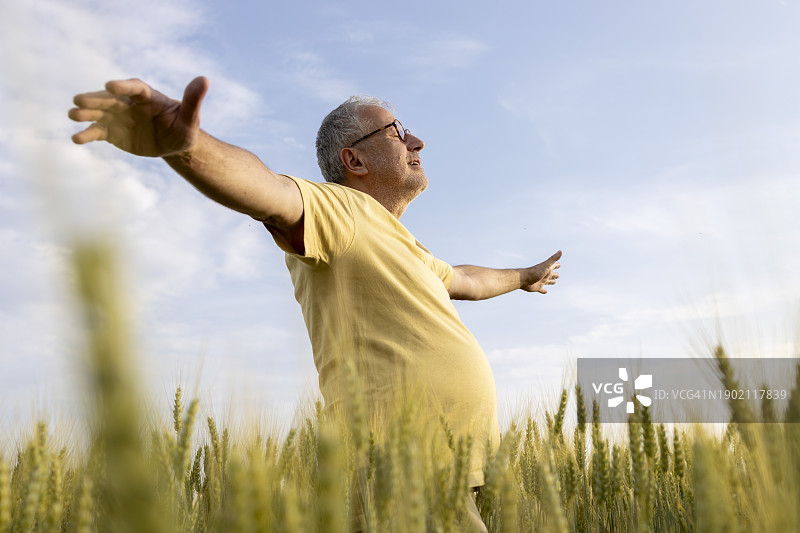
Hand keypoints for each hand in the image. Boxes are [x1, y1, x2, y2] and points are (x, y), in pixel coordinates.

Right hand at [68, 76, 208, 156]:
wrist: (172, 144)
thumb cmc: (183, 128)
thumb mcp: (190, 118)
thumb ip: (193, 101)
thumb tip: (204, 79)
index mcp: (148, 97)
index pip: (134, 88)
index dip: (122, 87)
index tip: (109, 85)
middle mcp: (129, 104)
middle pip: (110, 99)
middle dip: (94, 99)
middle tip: (78, 100)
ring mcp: (118, 117)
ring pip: (99, 113)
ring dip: (85, 113)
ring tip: (72, 115)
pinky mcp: (112, 132)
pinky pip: (97, 132)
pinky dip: (87, 135)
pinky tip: (76, 139)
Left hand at [521, 250, 561, 293]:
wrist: (523, 279)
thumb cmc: (535, 272)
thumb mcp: (546, 265)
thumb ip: (553, 259)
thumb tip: (560, 251)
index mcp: (547, 269)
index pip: (553, 266)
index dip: (557, 265)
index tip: (560, 264)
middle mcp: (544, 275)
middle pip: (551, 274)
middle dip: (555, 275)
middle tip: (558, 275)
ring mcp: (540, 281)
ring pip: (548, 282)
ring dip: (551, 282)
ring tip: (554, 282)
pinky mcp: (537, 287)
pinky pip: (541, 290)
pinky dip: (544, 291)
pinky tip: (546, 292)